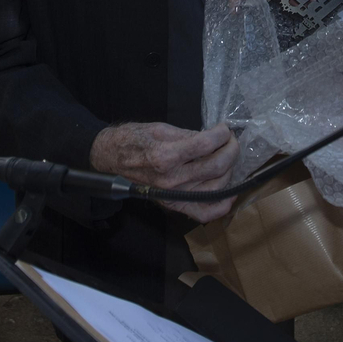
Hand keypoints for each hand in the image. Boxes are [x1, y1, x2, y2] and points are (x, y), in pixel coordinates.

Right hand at [89, 121, 239, 223]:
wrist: (110, 159)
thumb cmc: (133, 140)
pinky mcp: (174, 206)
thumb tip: (213, 138)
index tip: (225, 128)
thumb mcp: (160, 129)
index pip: (206, 145)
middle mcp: (171, 180)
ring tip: (228, 157)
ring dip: (230, 169)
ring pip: (217, 186)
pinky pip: (205, 213)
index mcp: (165, 156)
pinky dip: (222, 205)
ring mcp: (174, 196)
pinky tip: (231, 192)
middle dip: (231, 149)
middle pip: (216, 166)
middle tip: (231, 140)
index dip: (222, 134)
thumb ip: (188, 135)